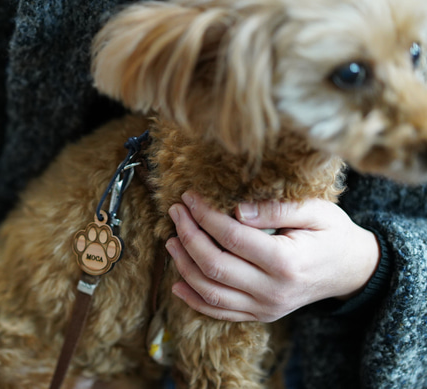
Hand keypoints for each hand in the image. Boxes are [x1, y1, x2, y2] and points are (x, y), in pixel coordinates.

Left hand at [166, 191, 379, 321]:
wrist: (351, 270)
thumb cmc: (333, 234)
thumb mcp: (315, 211)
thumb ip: (276, 209)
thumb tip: (236, 211)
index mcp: (286, 262)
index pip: (231, 237)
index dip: (204, 216)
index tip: (189, 198)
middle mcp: (272, 290)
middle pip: (214, 265)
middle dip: (188, 235)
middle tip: (176, 212)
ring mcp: (266, 307)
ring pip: (211, 292)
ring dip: (184, 266)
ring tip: (171, 240)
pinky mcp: (261, 315)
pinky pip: (220, 312)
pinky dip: (194, 300)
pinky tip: (177, 284)